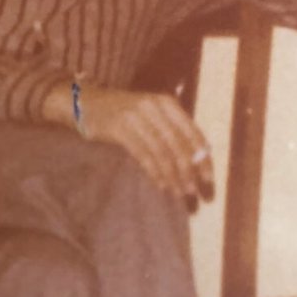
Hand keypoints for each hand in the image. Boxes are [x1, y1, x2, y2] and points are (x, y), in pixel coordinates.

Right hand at [47, 82, 213, 202]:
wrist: (87, 102)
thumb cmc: (124, 112)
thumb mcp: (152, 113)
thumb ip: (171, 130)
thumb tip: (198, 160)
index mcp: (167, 103)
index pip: (192, 133)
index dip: (203, 158)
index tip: (209, 180)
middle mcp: (154, 107)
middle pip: (178, 145)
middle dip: (189, 172)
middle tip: (194, 193)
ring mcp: (136, 116)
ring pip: (161, 152)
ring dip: (172, 176)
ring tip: (180, 193)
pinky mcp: (120, 128)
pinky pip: (143, 154)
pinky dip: (154, 172)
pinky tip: (161, 185)